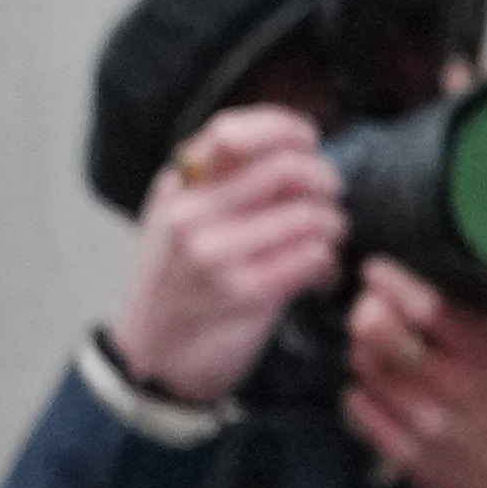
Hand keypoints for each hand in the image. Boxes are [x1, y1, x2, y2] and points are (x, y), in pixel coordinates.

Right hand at [114, 105, 340, 396]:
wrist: (154, 358)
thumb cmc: (180, 284)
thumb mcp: (181, 218)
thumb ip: (223, 179)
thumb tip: (299, 147)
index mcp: (177, 187)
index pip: (234, 131)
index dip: (286, 128)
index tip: (309, 141)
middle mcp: (190, 215)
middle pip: (287, 168)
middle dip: (325, 182)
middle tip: (329, 199)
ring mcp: (213, 254)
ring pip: (311, 215)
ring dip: (332, 226)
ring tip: (325, 240)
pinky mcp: (242, 293)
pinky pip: (314, 257)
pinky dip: (327, 263)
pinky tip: (317, 272)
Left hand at [341, 272, 486, 487]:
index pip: (422, 303)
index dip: (388, 280)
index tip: (376, 269)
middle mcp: (457, 384)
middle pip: (378, 332)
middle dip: (364, 308)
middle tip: (367, 301)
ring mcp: (428, 422)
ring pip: (363, 366)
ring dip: (361, 346)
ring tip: (375, 339)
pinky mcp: (407, 454)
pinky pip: (358, 408)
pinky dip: (361, 387)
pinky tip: (378, 381)